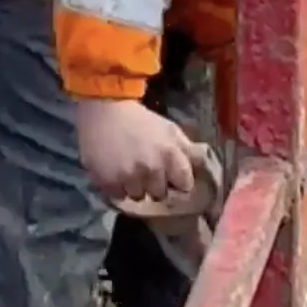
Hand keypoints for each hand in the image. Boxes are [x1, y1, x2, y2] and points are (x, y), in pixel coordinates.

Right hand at [73, 97, 199, 205]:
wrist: (104, 110)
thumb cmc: (139, 119)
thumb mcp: (169, 129)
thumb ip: (187, 149)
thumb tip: (202, 164)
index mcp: (170, 155)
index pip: (185, 184)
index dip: (178, 181)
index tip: (172, 177)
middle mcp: (151, 170)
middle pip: (160, 194)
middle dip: (156, 185)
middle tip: (147, 172)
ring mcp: (129, 178)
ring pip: (139, 196)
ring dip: (135, 187)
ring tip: (129, 172)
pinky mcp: (108, 182)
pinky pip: (118, 196)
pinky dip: (117, 188)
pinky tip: (115, 173)